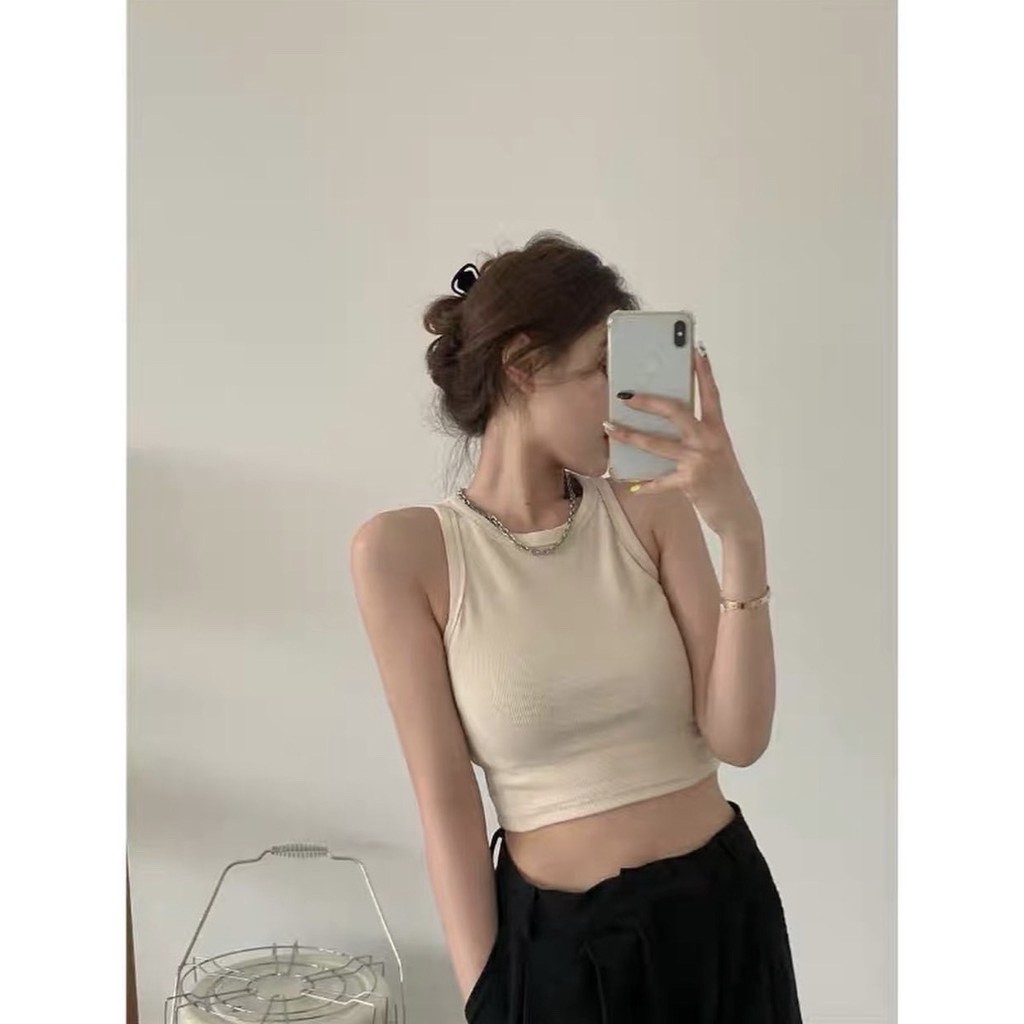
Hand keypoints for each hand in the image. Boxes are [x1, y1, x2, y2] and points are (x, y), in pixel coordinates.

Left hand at [603, 344, 761, 539]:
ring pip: (658, 444)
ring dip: (630, 437)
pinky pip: (660, 480)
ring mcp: (699, 460)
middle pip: (676, 412)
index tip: (695, 350)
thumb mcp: (715, 450)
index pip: (711, 393)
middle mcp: (709, 440)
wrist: (736, 512)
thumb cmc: (721, 478)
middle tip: (626, 394)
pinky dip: (644, 483)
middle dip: (649, 402)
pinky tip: (629, 482)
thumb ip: (696, 434)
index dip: (704, 371)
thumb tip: (665, 419)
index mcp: (717, 429)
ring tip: (610, 428)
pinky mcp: (690, 482)